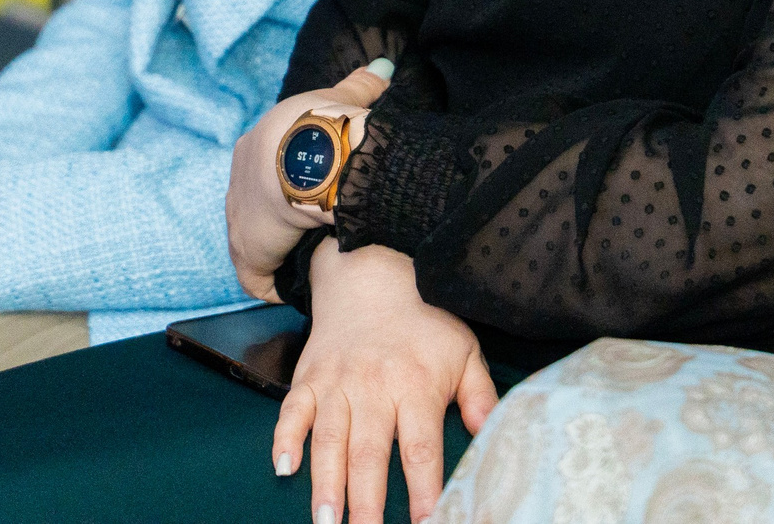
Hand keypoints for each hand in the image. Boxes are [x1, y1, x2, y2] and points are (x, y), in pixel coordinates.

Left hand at [226, 59, 391, 300]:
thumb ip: (359, 86)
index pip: (266, 173)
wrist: (306, 154)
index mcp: (255, 148)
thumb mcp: (341, 100)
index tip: (312, 198)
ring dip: (279, 254)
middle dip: (280, 223)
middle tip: (312, 233)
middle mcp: (238, 184)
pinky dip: (276, 284)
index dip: (288, 188)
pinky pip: (257, 277)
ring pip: (254, 244)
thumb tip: (383, 68)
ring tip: (310, 261)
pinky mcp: (247, 254)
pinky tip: (298, 287)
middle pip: (255, 210)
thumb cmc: (320, 124)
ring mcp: (238, 221)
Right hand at [271, 242, 495, 523]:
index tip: (427, 521)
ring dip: (325, 484)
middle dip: (366, 501)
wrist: (373, 274)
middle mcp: (374, 387)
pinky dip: (284, 439)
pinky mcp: (308, 378)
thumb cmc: (424, 320)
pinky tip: (282, 468)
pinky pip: (292, 411)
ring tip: (326, 521)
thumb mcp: (465, 350)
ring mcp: (336, 383)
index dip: (423, 488)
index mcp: (416, 385)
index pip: (420, 447)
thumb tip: (491, 434)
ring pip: (329, 440)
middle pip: (369, 453)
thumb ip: (479, 396)